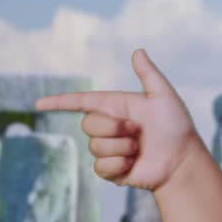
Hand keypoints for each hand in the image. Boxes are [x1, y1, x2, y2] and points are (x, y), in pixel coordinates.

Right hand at [34, 49, 200, 191]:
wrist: (183, 160)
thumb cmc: (177, 127)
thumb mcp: (164, 97)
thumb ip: (149, 75)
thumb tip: (137, 51)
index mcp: (116, 107)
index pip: (82, 102)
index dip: (60, 102)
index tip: (39, 104)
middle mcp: (109, 127)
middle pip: (88, 124)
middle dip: (114, 128)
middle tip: (137, 131)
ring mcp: (109, 149)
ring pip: (95, 146)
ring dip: (122, 147)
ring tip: (140, 148)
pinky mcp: (111, 170)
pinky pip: (101, 166)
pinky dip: (120, 164)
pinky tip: (134, 164)